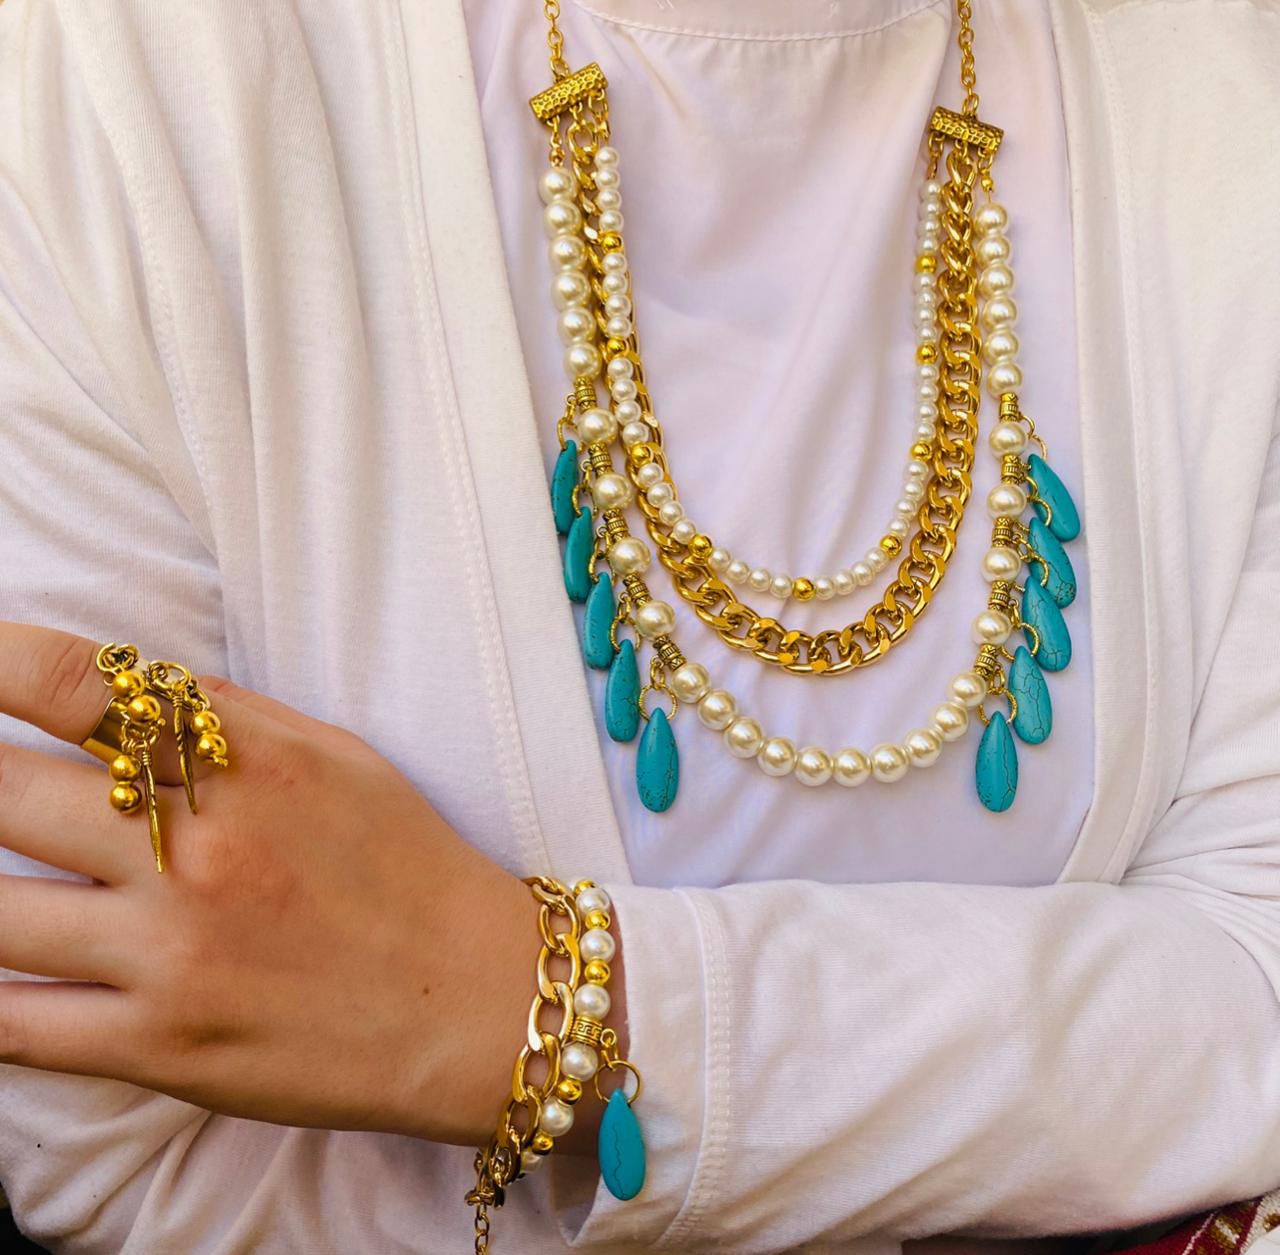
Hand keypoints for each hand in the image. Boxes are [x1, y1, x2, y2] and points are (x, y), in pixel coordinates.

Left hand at [0, 621, 545, 1145]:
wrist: (474, 1001)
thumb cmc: (408, 866)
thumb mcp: (337, 759)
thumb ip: (226, 718)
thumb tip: (116, 690)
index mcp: (247, 765)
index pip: (80, 688)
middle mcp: (199, 851)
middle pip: (2, 793)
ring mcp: (173, 953)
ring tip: (9, 881)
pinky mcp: (161, 1045)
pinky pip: (14, 1024)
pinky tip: (3, 970)